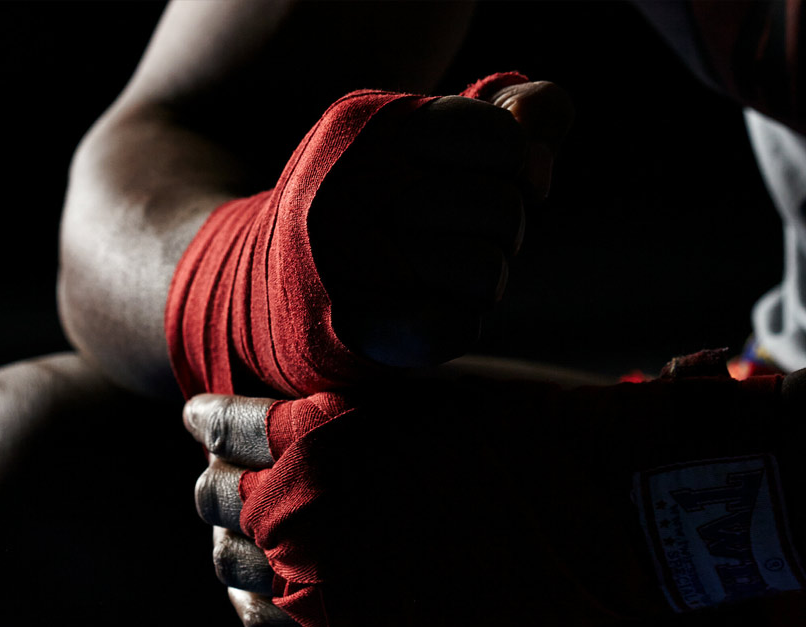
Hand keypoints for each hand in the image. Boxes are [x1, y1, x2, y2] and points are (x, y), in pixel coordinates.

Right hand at [164, 78, 574, 398]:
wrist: (259, 288)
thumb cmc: (368, 211)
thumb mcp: (421, 145)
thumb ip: (500, 119)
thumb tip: (545, 118)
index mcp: (370, 124)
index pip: (503, 139)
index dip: (522, 168)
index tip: (504, 182)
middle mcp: (348, 183)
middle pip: (504, 211)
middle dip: (500, 233)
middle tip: (454, 238)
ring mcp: (342, 257)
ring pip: (487, 275)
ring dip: (477, 285)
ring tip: (432, 276)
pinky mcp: (348, 324)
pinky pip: (456, 329)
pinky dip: (452, 326)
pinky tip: (419, 313)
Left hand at [179, 374, 774, 626]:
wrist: (601, 513)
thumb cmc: (519, 431)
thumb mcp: (415, 389)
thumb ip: (339, 406)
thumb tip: (286, 418)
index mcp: (312, 430)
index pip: (220, 426)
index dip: (213, 422)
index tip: (209, 421)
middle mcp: (300, 506)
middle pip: (214, 496)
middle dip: (223, 480)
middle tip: (236, 474)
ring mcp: (322, 577)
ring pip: (230, 560)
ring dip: (234, 538)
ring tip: (250, 529)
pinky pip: (266, 622)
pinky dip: (257, 598)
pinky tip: (268, 583)